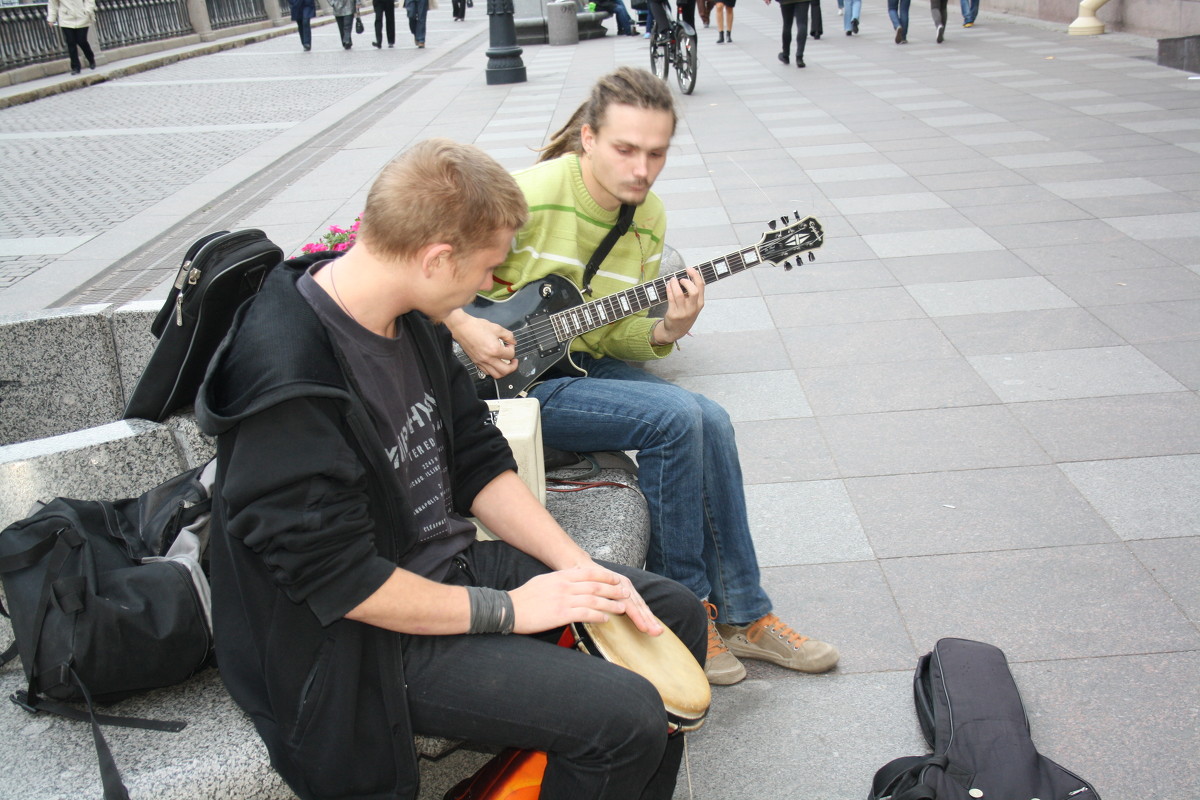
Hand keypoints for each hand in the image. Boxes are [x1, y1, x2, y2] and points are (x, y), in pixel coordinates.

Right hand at [448, 311, 517, 377]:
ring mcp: (481, 362)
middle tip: (513, 361)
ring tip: (505, 364)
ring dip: (503, 371)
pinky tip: (495, 364)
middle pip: (506, 370)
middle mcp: (488, 358)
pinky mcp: (476, 362)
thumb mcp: (496, 328)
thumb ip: (508, 335)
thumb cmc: (476, 327)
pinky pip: (487, 372)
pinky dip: (493, 370)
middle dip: (513, 366)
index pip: (510, 355)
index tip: (510, 345)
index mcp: (495, 350)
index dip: (512, 349)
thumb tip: (513, 341)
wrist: (462, 328)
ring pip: (496, 375)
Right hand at [509, 565, 663, 635]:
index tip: (617, 579)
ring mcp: (564, 600)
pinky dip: (598, 616)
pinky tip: (605, 619)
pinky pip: (586, 614)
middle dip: (613, 590)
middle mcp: (565, 586)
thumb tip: (573, 578)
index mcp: (561, 577)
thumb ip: (560, 579)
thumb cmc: (525, 597)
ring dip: (611, 604)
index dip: (605, 576)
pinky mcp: (561, 615)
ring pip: (594, 601)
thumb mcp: (544, 581)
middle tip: (625, 593)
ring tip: (621, 608)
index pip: (589, 573)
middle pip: (596, 586)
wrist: (509, 609)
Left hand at [653, 267, 704, 344]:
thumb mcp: (693, 306)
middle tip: (680, 279)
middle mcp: (693, 308)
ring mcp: (683, 312)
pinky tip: (668, 286)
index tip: (689, 269)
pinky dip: (669, 290)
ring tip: (672, 280)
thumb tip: (687, 277)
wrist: (676, 331)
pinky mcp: (673, 314)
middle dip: (686, 281)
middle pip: (693, 291)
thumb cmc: (685, 315)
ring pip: (679, 294)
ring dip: (675, 284)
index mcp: (700, 304)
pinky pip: (670, 299)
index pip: (701, 287)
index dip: (695, 275)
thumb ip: (693, 294)